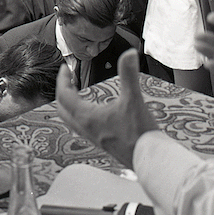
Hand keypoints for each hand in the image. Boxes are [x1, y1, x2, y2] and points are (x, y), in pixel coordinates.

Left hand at [55, 49, 156, 168]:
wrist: (150, 161)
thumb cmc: (140, 134)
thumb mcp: (134, 99)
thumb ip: (129, 74)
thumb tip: (129, 53)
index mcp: (87, 118)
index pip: (64, 96)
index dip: (63, 79)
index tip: (66, 68)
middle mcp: (87, 129)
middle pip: (62, 109)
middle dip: (62, 91)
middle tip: (68, 78)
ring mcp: (94, 137)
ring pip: (71, 119)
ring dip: (70, 104)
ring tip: (77, 91)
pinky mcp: (103, 142)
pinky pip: (82, 126)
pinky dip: (80, 114)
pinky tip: (94, 110)